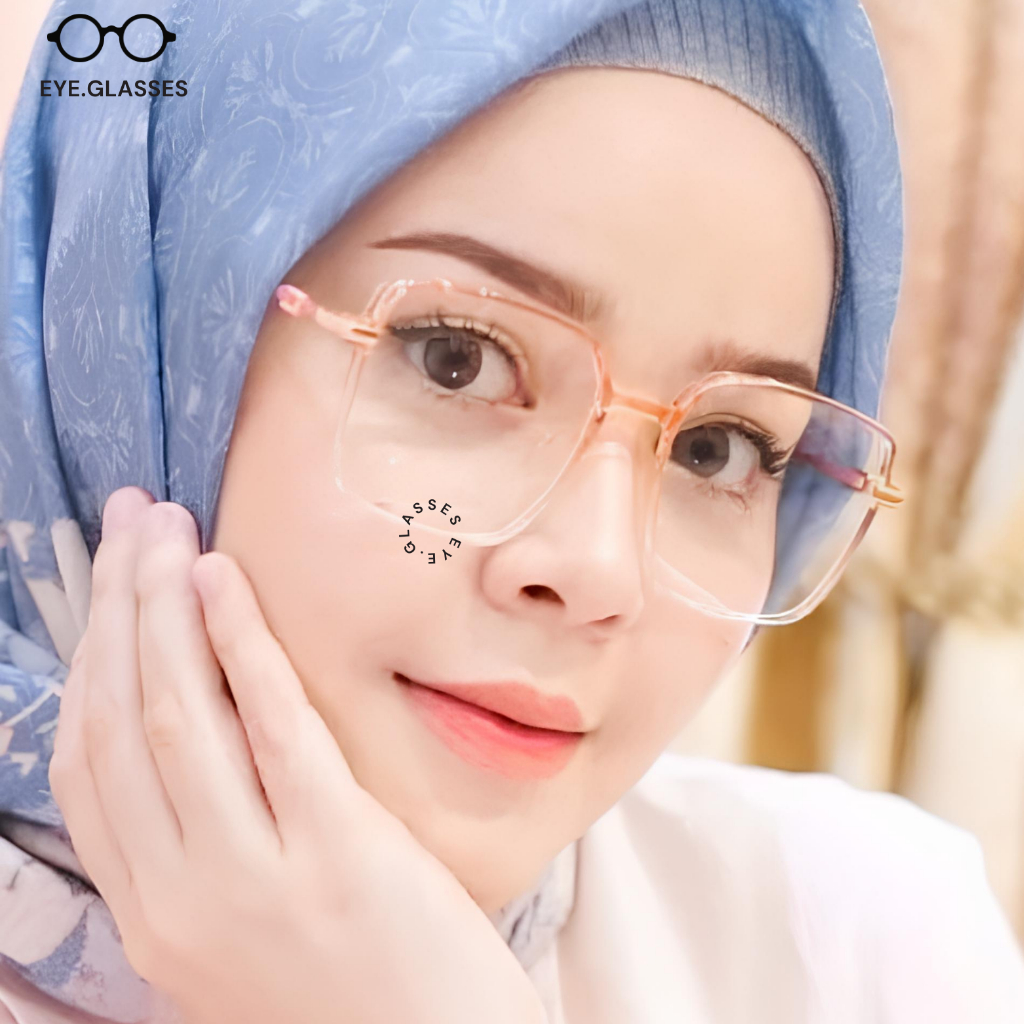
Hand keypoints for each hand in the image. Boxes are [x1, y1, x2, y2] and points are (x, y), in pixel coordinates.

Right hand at [49, 486, 546, 1023]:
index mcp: (151, 918)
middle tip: (128, 520)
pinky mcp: (337, 850)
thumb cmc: (349, 997)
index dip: (88, 662)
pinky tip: (224, 580)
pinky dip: (241, 644)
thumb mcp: (239, 941)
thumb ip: (200, 857)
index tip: (104, 587)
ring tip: (164, 528)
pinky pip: (272, 726)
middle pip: (123, 721)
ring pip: (179, 715)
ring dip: (164, 607)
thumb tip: (185, 739)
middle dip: (118, 608)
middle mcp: (182, 898)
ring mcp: (254, 877)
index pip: (88, 766)